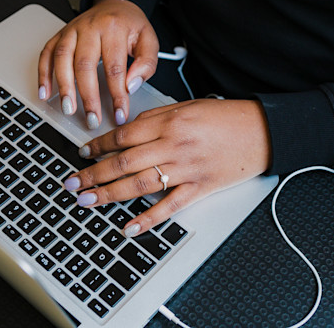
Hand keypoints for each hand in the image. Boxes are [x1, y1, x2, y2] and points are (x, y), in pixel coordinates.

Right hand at [38, 0, 158, 128]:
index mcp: (114, 28)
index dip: (117, 95)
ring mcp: (72, 30)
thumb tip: (132, 85)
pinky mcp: (60, 34)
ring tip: (68, 108)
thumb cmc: (130, 25)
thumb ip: (146, 63)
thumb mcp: (149, 39)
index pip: (115, 68)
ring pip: (62, 58)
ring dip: (64, 86)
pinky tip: (44, 92)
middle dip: (88, 96)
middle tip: (92, 119)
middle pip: (85, 65)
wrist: (114, 3)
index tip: (119, 114)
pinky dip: (43, 74)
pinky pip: (46, 53)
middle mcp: (90, 28)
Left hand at [62, 99, 272, 236]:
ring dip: (108, 194)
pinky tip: (128, 226)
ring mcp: (187, 168)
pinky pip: (169, 206)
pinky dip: (147, 219)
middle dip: (92, 174)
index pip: (123, 135)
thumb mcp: (188, 107)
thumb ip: (158, 118)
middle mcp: (174, 144)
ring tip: (87, 201)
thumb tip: (126, 132)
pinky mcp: (200, 188)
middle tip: (71, 183)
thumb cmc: (227, 117)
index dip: (98, 146)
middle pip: (123, 161)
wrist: (263, 131)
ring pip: (139, 183)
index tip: (82, 154)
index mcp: (169, 121)